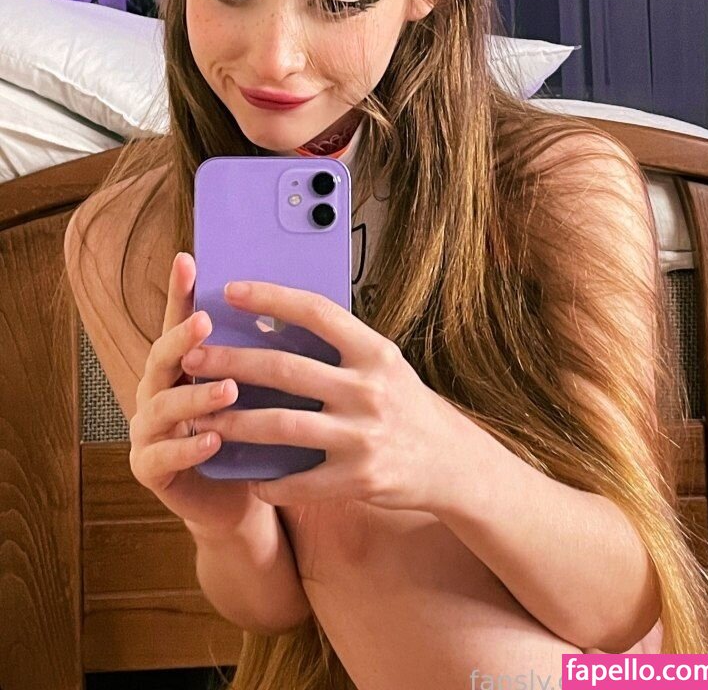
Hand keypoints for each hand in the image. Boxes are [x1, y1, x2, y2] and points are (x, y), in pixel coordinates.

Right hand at [128, 253, 264, 537]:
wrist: (240, 497)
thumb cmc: (254, 434)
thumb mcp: (264, 388)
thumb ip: (266, 351)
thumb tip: (298, 303)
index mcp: (183, 362)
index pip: (180, 318)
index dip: (180, 291)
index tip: (188, 259)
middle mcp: (158, 388)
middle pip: (162, 355)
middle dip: (183, 337)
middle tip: (206, 321)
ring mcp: (149, 429)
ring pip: (162, 405)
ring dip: (194, 395)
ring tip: (227, 388)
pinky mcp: (150, 469)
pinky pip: (163, 456)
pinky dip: (188, 446)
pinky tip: (212, 439)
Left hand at [183, 279, 457, 511]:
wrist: (449, 462)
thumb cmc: (405, 404)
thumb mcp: (383, 363)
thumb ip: (339, 346)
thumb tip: (275, 321)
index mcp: (374, 352)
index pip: (316, 312)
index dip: (270, 298)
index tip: (230, 290)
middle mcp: (368, 390)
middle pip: (285, 369)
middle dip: (232, 362)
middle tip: (193, 356)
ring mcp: (362, 437)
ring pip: (281, 426)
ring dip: (233, 421)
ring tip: (198, 415)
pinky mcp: (357, 479)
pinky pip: (298, 481)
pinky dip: (267, 479)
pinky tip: (245, 474)